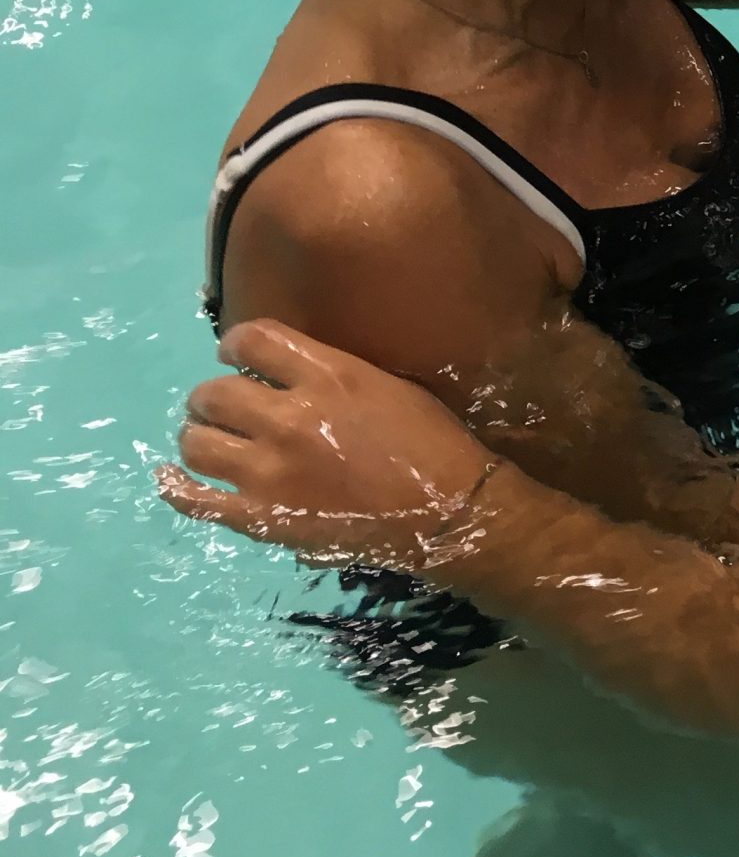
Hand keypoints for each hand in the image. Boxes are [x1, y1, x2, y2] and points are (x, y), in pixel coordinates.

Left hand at [158, 320, 500, 572]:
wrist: (448, 512)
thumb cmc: (431, 441)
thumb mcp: (387, 385)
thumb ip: (329, 374)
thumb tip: (282, 376)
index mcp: (327, 376)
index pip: (252, 340)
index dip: (234, 344)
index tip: (236, 356)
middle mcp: (287, 418)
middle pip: (213, 393)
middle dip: (211, 395)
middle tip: (223, 405)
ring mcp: (268, 472)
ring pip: (196, 442)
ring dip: (197, 434)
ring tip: (210, 439)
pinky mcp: (260, 517)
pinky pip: (196, 500)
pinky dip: (176, 487)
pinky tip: (170, 478)